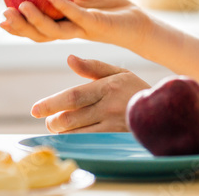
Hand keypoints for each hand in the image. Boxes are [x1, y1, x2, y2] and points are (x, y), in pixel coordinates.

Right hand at [0, 0, 149, 50]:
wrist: (135, 19)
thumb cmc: (109, 8)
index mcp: (63, 25)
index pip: (36, 30)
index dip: (18, 28)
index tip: (0, 20)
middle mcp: (69, 31)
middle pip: (39, 34)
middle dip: (20, 27)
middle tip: (4, 16)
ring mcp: (80, 28)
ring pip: (53, 29)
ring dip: (35, 19)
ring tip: (21, 6)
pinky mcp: (94, 22)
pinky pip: (75, 13)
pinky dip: (61, 3)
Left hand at [31, 56, 149, 132]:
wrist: (164, 111)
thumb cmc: (134, 88)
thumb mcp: (117, 71)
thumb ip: (92, 66)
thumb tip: (69, 58)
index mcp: (106, 87)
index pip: (73, 96)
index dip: (51, 103)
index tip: (35, 110)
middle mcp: (108, 106)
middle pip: (72, 117)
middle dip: (54, 121)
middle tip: (48, 120)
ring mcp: (112, 124)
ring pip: (78, 132)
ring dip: (62, 132)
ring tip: (56, 127)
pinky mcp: (115, 137)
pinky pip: (89, 140)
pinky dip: (75, 139)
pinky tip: (69, 136)